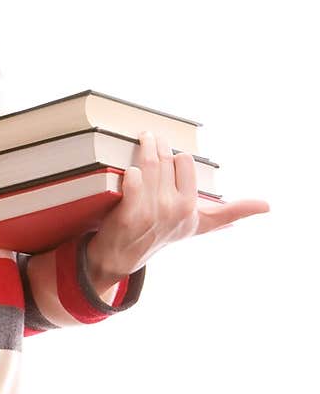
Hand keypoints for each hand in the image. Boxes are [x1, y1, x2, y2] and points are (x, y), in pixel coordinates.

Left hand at [85, 130, 271, 284]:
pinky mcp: (130, 215)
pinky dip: (130, 172)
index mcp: (192, 207)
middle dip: (157, 145)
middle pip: (166, 159)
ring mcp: (153, 212)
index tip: (171, 153)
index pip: (186, 162)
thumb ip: (232, 212)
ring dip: (144, 148)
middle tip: (151, 137)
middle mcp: (175, 209)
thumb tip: (267, 206)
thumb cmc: (164, 234)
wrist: (125, 256)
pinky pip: (133, 179)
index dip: (176, 157)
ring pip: (149, 165)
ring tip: (143, 139)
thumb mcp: (201, 224)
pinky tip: (129, 171)